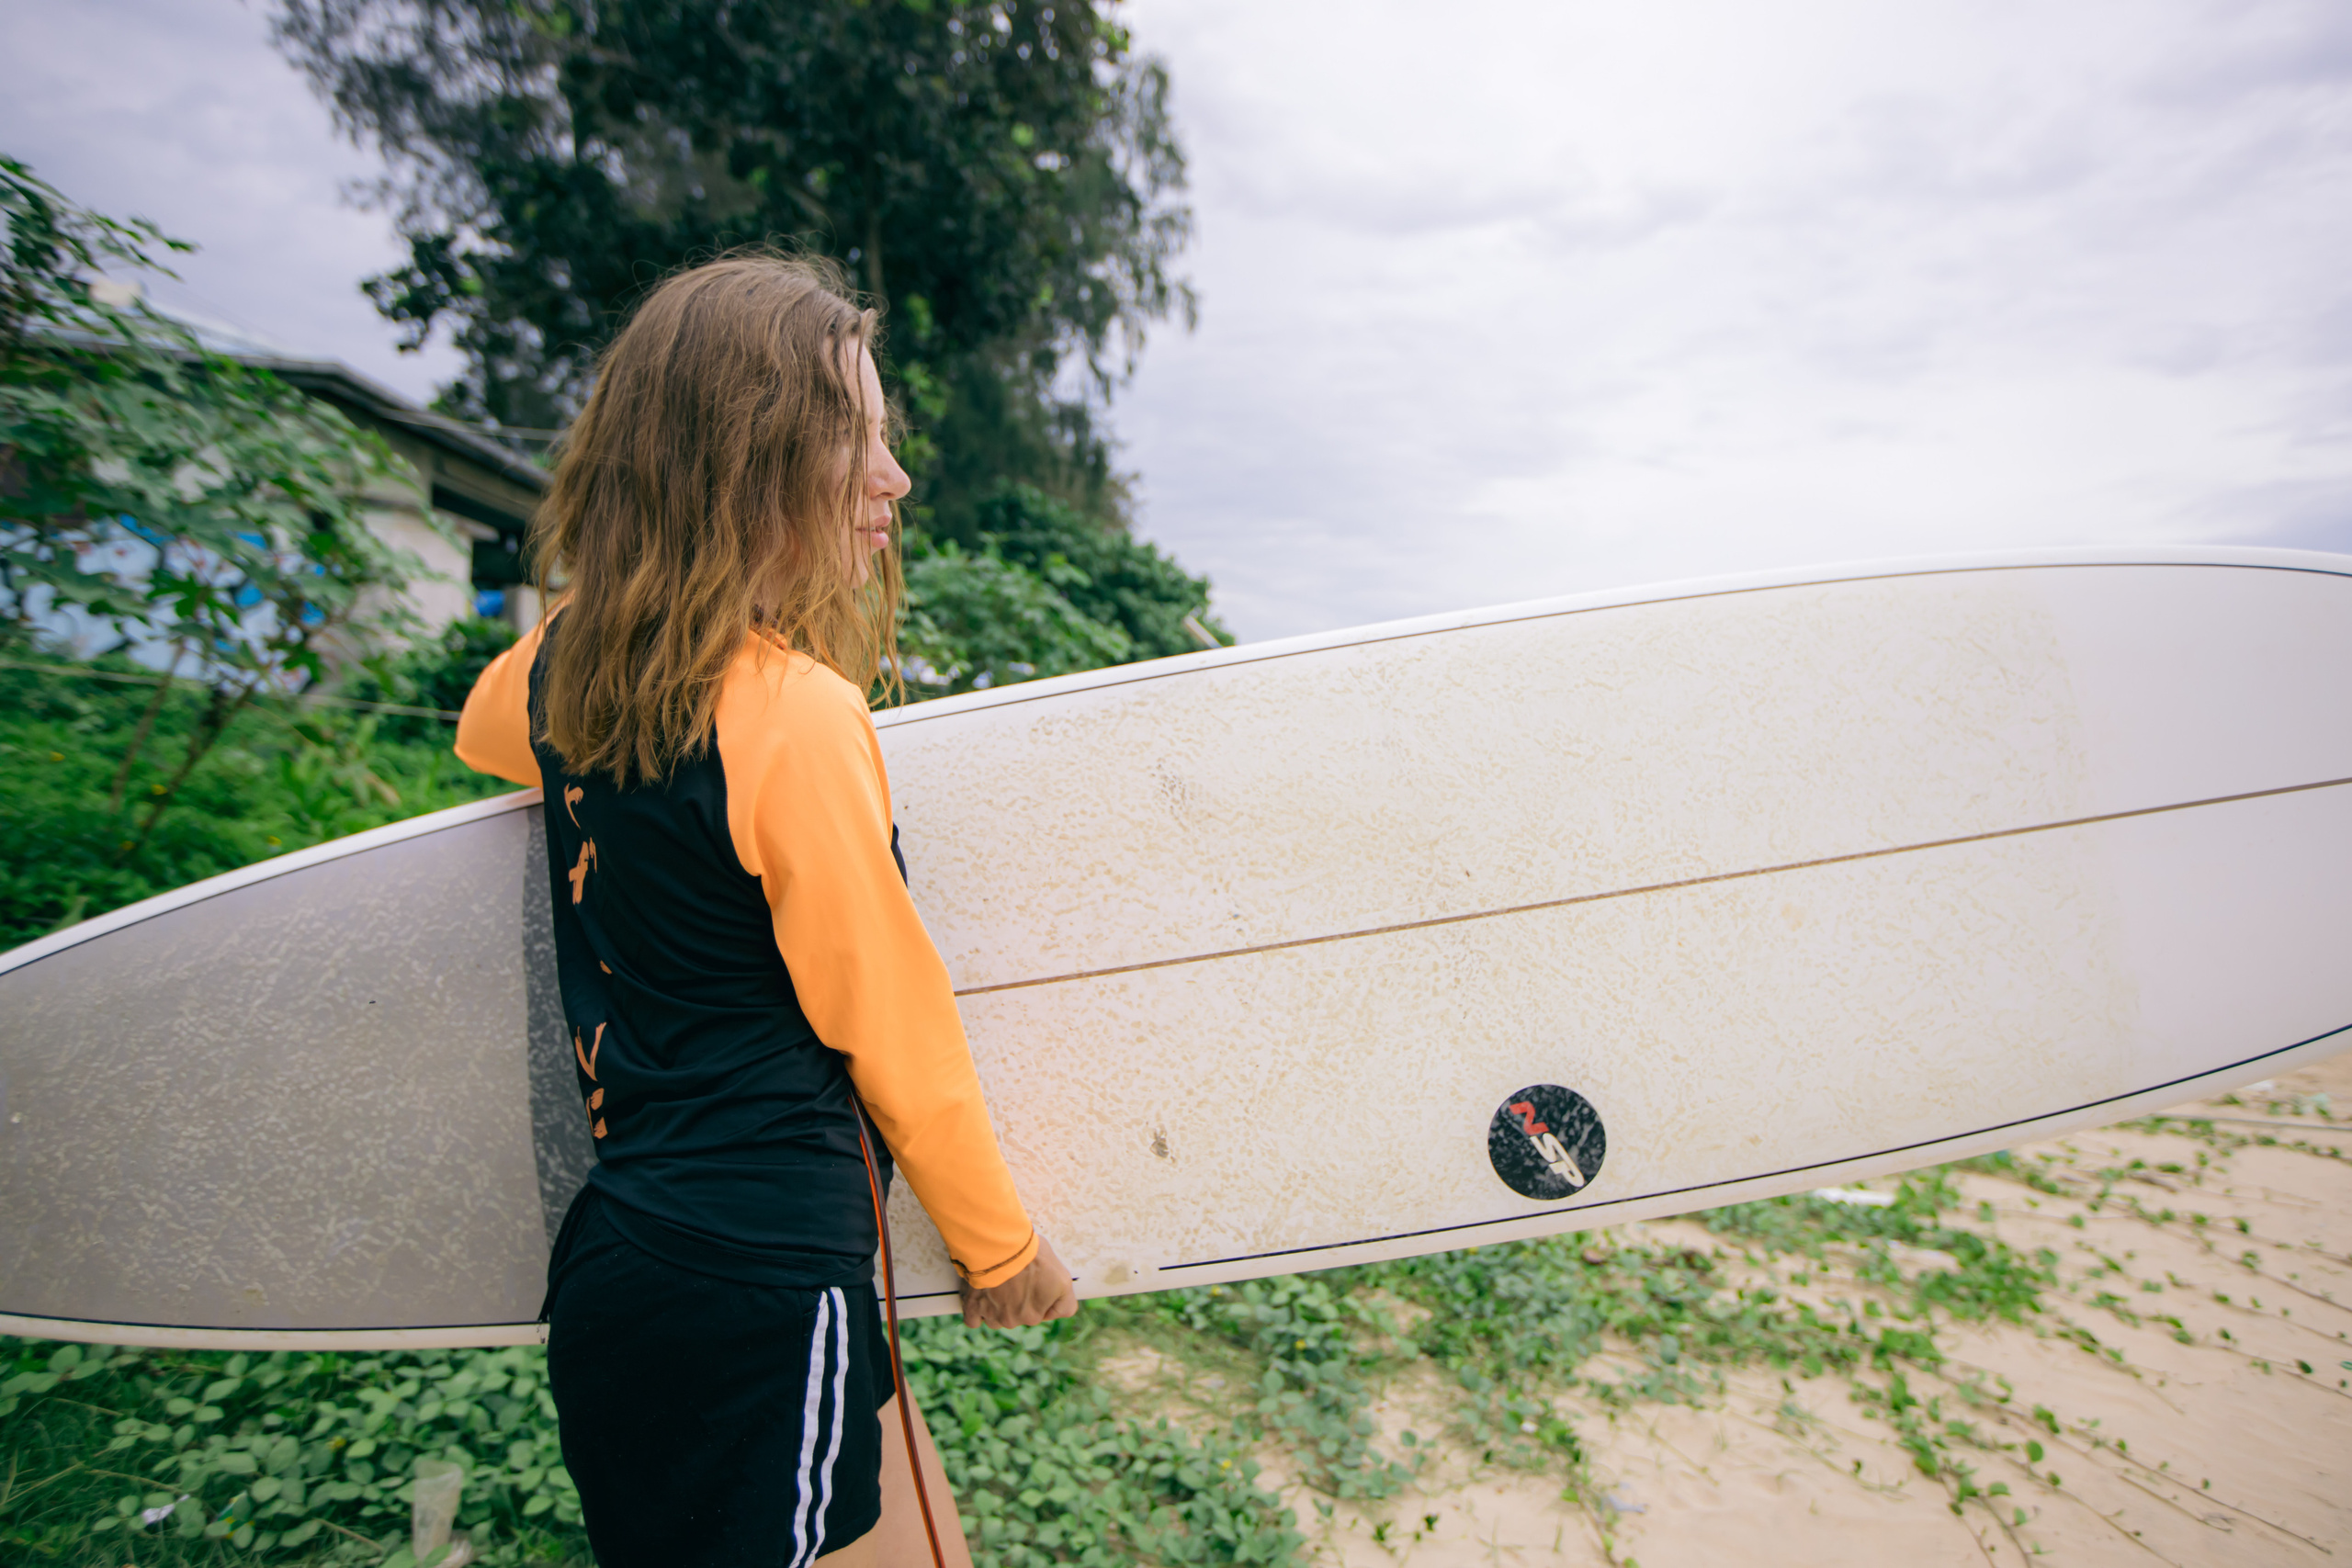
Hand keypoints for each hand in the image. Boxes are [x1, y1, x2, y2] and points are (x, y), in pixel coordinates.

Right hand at [960, 1233, 1076, 1328]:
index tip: (1037, 1280)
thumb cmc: (1033, 1258)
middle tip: (1017, 1277)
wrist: (1002, 1245)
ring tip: (999, 1282)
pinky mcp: (973, 1308)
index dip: (1041, 1296)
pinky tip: (982, 1296)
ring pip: (997, 1316)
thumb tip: (1056, 1311)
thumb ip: (1064, 1302)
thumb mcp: (1062, 1278)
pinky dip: (977, 1310)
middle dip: (1019, 1299)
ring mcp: (992, 1315)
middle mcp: (1013, 1321)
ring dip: (997, 1304)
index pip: (1043, 1314)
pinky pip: (974, 1320)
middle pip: (1018, 1314)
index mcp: (1034, 1316)